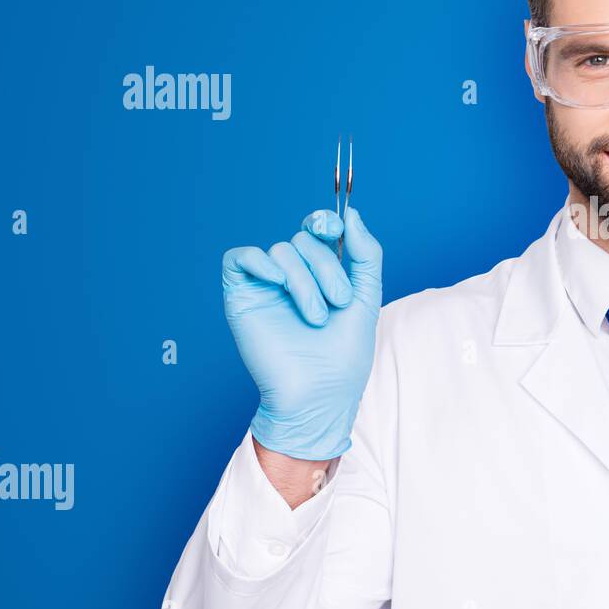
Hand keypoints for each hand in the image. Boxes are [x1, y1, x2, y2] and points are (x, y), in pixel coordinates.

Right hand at [221, 206, 382, 460]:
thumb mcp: (368, 297)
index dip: (323, 221)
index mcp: (320, 274)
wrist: (320, 394)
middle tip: (339, 302)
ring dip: (305, 281)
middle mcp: (291, 276)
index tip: (335, 229)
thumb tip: (352, 214)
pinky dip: (261, 262)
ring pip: (281, 250)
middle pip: (303, 240)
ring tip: (316, 317)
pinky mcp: (241, 297)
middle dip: (327, 267)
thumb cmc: (344, 355)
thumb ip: (366, 254)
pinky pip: (240, 257)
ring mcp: (266, 286)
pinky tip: (278, 283)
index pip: (315, 229)